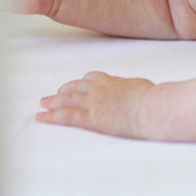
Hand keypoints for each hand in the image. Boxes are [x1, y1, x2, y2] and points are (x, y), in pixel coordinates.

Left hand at [37, 71, 154, 138]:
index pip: (92, 78)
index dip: (81, 82)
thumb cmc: (155, 100)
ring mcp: (94, 102)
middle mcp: (100, 89)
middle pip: (76, 87)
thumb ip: (131, 89)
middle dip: (63, 91)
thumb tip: (134, 90)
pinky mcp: (92, 118)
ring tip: (43, 103)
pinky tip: (41, 117)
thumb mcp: (142, 88)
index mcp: (113, 81)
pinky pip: (66, 116)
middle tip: (53, 95)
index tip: (75, 85)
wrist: (154, 108)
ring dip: (52, 101)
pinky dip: (51, 116)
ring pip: (67, 99)